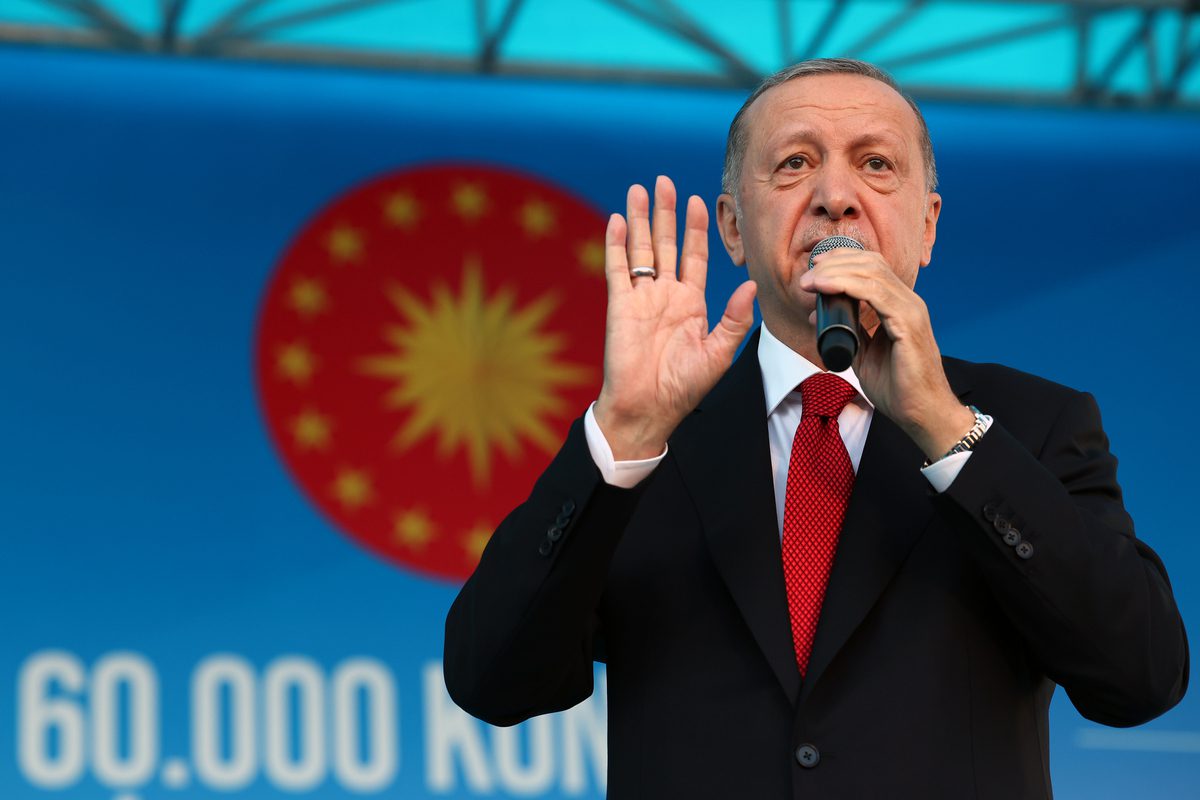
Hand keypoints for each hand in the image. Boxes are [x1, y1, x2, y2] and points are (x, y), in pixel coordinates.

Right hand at [593, 176, 756, 459]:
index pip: (693, 256)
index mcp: (690, 303)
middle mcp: (665, 294)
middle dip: (665, 212)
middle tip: (663, 181)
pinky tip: (615, 221)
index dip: (695, 228)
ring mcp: (641, 298)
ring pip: (640, 249)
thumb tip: (751, 286)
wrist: (648, 408)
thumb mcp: (718, 352)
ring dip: (639, 219)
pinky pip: (618, 269)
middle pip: (665, 243)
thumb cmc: (684, 387)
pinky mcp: (620, 305)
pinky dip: (615, 244)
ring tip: (639, 189)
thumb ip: (734, 319)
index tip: (698, 201)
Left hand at [800, 249, 973, 458]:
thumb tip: (819, 314)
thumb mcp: (864, 353)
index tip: (814, 269)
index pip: (872, 267)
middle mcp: (908, 301)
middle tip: (806, 276)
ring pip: (872, 273)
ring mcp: (911, 310)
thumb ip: (848, 331)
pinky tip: (827, 287)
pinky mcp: (909, 324)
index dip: (842, 260)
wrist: (921, 413)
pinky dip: (848, 285)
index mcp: (899, 305)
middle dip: (834, 263)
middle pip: (870, 263)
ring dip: (835, 273)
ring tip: (809, 282)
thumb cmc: (897, 386)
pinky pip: (876, 294)